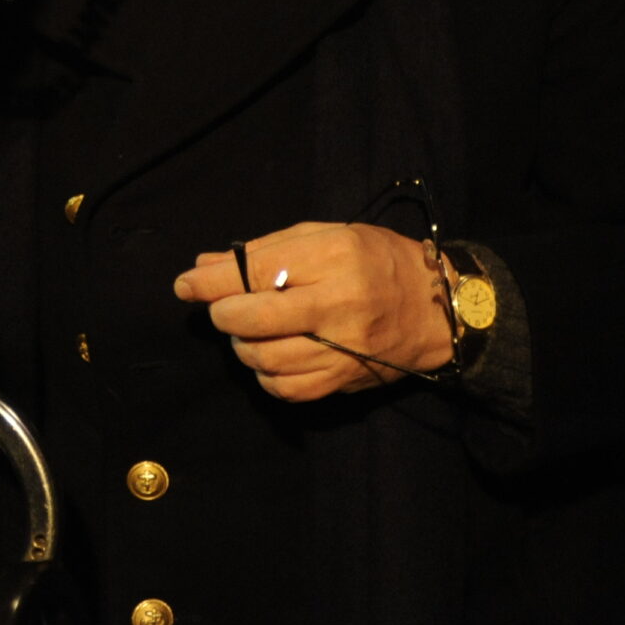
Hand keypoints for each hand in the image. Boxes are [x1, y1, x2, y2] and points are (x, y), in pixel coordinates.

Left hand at [171, 221, 451, 401]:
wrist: (438, 310)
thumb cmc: (378, 261)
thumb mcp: (328, 236)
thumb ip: (267, 249)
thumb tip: (205, 266)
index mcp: (335, 256)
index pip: (257, 270)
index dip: (212, 281)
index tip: (186, 285)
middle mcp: (339, 303)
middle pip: (254, 318)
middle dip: (223, 314)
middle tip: (221, 309)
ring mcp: (343, 348)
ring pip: (264, 358)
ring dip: (242, 345)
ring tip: (249, 331)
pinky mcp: (345, 380)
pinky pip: (286, 388)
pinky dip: (266, 375)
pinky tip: (270, 356)